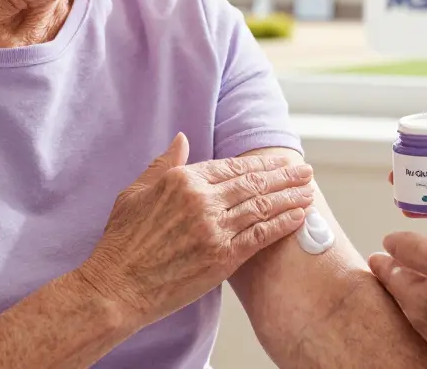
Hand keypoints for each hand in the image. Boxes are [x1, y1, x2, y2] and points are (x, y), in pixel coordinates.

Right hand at [77, 133, 315, 325]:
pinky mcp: (222, 257)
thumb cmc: (121, 242)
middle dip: (285, 177)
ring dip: (290, 197)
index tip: (280, 163)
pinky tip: (299, 217)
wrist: (116, 287)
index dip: (261, 164)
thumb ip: (164, 164)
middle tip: (306, 171)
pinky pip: (261, 236)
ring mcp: (214, 229)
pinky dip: (283, 224)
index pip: (232, 167)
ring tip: (310, 191)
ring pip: (262, 206)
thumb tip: (182, 138)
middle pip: (254, 183)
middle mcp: (202, 201)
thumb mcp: (135, 192)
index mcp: (183, 181)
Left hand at [368, 232, 426, 366]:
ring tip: (419, 273)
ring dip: (418, 287)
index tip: (376, 255)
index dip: (382, 261)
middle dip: (397, 276)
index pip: (388, 276)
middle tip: (391, 262)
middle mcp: (424, 322)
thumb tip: (388, 242)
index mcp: (415, 301)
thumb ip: (416, 251)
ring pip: (421, 304)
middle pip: (402, 293)